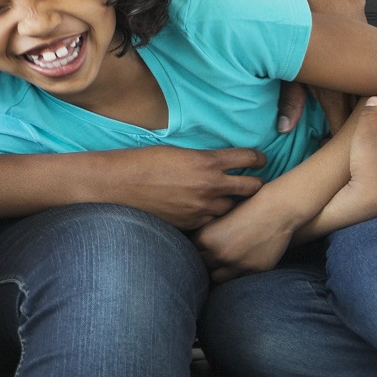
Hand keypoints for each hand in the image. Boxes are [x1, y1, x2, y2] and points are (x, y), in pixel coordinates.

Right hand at [94, 146, 265, 229]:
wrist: (118, 185)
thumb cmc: (142, 162)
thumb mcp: (177, 153)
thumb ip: (202, 159)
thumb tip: (217, 164)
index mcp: (206, 161)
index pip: (248, 158)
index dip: (258, 159)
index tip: (258, 160)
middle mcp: (210, 185)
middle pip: (252, 187)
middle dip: (254, 184)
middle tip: (251, 183)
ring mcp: (202, 208)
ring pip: (232, 208)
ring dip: (230, 204)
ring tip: (226, 201)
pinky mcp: (192, 224)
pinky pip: (211, 222)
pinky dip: (209, 218)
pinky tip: (201, 212)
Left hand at [194, 197, 296, 282]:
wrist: (275, 210)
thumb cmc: (246, 209)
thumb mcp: (219, 218)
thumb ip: (207, 235)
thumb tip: (197, 248)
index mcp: (206, 238)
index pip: (192, 250)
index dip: (198, 248)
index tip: (203, 247)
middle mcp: (219, 253)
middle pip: (203, 265)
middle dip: (208, 259)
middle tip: (215, 253)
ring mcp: (237, 264)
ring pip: (218, 277)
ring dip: (220, 270)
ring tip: (226, 261)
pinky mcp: (255, 269)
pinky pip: (240, 277)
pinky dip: (239, 271)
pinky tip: (244, 260)